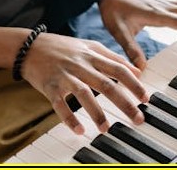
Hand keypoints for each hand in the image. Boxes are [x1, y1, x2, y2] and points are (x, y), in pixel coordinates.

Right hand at [20, 31, 148, 135]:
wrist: (30, 46)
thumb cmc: (64, 48)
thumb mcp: (90, 47)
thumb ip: (113, 58)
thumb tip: (137, 71)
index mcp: (93, 55)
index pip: (119, 69)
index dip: (134, 84)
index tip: (146, 99)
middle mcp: (81, 64)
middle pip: (107, 84)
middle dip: (124, 103)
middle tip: (137, 119)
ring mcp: (65, 75)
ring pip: (84, 94)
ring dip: (97, 113)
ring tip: (106, 129)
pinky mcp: (49, 86)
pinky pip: (60, 104)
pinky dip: (69, 118)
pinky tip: (80, 130)